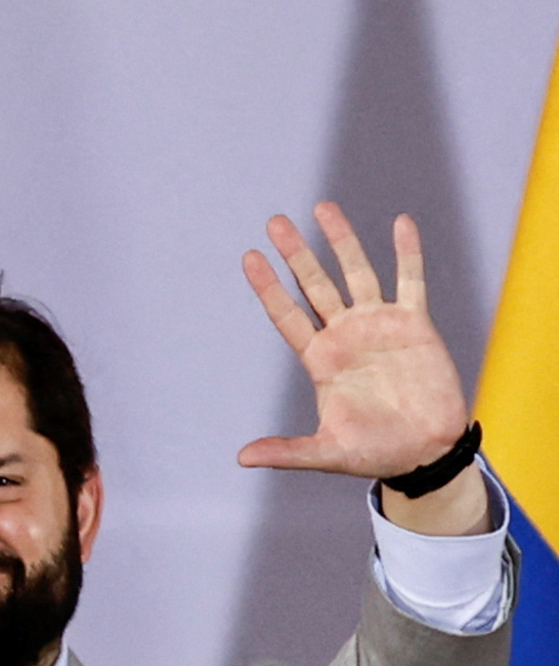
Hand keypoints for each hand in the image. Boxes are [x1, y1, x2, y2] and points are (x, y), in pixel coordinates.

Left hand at [237, 202, 478, 517]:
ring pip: (357, 272)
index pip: (286, 315)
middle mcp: (344, 335)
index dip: (269, 287)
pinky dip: (406, 252)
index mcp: (319, 359)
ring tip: (323, 207)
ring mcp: (378, 325)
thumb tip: (242, 458)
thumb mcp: (326, 452)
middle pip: (315, 284)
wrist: (424, 451)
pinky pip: (410, 281)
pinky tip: (399, 223)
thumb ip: (286, 450)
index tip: (250, 257)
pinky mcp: (414, 324)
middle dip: (296, 253)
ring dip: (341, 241)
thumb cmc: (374, 452)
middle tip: (274, 221)